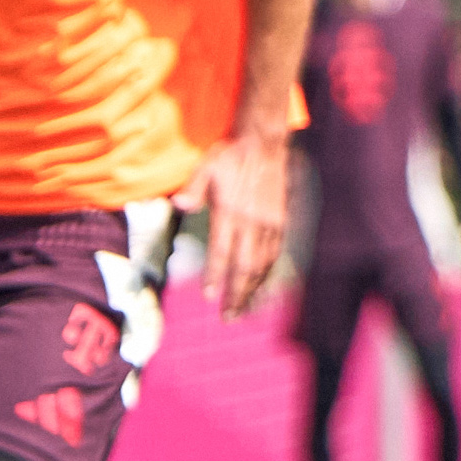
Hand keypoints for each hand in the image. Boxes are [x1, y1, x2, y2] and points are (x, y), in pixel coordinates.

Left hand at [181, 124, 294, 316]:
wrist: (265, 143)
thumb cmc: (230, 156)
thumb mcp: (206, 166)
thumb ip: (194, 187)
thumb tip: (179, 204)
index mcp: (231, 211)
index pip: (222, 250)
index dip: (216, 275)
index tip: (209, 296)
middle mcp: (253, 221)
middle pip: (245, 266)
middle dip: (237, 294)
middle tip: (228, 317)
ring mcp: (270, 224)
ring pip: (262, 265)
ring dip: (253, 290)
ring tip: (244, 310)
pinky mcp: (281, 222)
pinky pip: (275, 254)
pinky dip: (267, 274)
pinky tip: (261, 287)